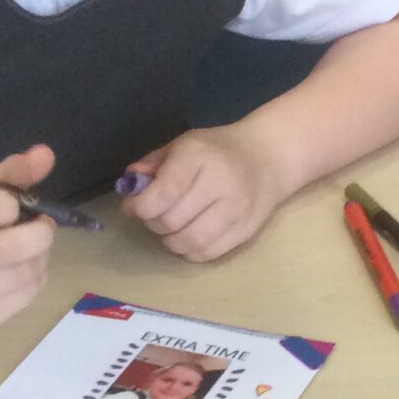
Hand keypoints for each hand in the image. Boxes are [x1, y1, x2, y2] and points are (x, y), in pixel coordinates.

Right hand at [0, 144, 57, 334]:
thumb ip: (6, 176)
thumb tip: (46, 154)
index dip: (9, 204)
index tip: (14, 205)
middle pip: (6, 248)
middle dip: (39, 232)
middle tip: (42, 225)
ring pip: (24, 273)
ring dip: (40, 255)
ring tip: (31, 247)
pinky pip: (26, 296)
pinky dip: (36, 277)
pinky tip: (21, 269)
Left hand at [119, 125, 286, 261]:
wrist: (268, 157)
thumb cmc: (217, 150)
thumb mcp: (183, 145)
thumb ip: (153, 164)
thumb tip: (129, 185)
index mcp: (200, 157)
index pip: (164, 193)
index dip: (140, 206)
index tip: (133, 206)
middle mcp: (221, 183)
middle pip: (172, 221)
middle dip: (152, 222)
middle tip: (153, 214)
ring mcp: (237, 210)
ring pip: (189, 242)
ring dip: (170, 240)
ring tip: (171, 227)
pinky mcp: (246, 230)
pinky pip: (207, 253)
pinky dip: (189, 251)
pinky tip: (189, 236)